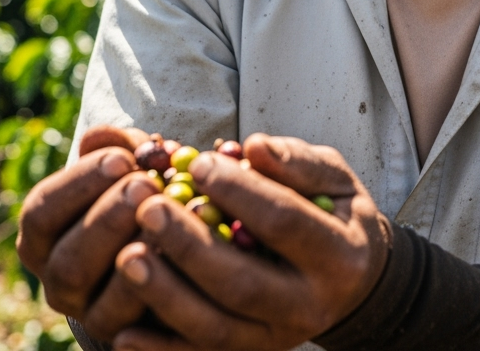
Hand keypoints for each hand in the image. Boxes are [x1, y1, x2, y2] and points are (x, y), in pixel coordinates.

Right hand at [16, 126, 164, 341]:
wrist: (170, 251)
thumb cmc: (141, 194)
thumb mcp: (127, 166)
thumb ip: (118, 147)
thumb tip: (116, 138)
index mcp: (44, 234)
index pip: (42, 211)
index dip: (80, 183)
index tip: (123, 158)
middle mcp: (57, 279)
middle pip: (69, 260)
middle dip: (108, 219)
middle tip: (146, 186)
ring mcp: (90, 313)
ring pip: (99, 298)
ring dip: (135, 256)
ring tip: (165, 219)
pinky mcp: (123, 334)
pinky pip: (136, 324)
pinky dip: (158, 290)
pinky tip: (180, 254)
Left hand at [109, 133, 391, 350]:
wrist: (355, 281)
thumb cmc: (334, 214)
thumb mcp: (333, 179)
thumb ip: (297, 162)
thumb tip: (253, 148)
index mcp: (339, 256)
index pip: (283, 222)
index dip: (239, 192)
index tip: (198, 162)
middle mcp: (310, 306)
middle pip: (243, 283)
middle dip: (190, 246)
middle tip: (148, 208)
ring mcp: (277, 337)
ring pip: (216, 328)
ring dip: (168, 296)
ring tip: (129, 256)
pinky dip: (161, 349)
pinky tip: (124, 331)